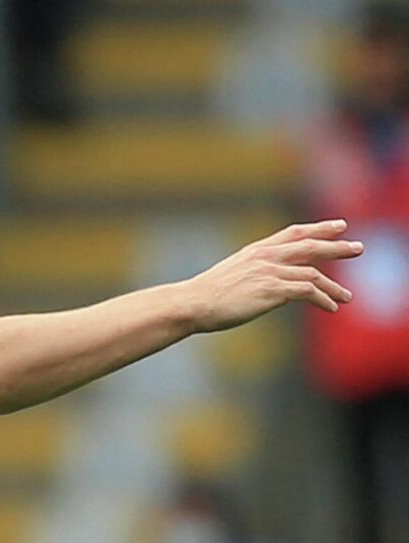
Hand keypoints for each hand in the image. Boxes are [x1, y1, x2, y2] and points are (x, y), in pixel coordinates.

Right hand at [182, 219, 362, 331]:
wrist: (192, 303)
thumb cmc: (205, 296)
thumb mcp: (231, 276)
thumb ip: (253, 274)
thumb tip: (267, 285)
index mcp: (256, 250)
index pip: (294, 233)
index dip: (319, 228)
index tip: (339, 226)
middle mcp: (266, 257)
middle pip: (310, 246)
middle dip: (337, 247)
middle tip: (358, 248)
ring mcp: (270, 272)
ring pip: (314, 273)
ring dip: (334, 286)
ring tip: (346, 297)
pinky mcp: (272, 289)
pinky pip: (307, 291)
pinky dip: (323, 299)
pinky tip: (331, 308)